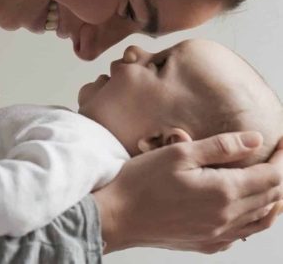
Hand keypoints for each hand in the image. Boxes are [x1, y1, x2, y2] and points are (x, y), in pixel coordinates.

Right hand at [93, 132, 282, 253]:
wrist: (116, 216)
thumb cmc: (140, 182)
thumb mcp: (179, 153)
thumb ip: (220, 147)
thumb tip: (255, 140)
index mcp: (223, 192)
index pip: (272, 175)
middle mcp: (227, 217)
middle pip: (272, 197)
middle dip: (280, 173)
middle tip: (279, 156)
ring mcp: (218, 234)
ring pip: (263, 219)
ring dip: (274, 198)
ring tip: (273, 180)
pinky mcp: (207, 243)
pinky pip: (245, 233)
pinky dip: (256, 217)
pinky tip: (248, 207)